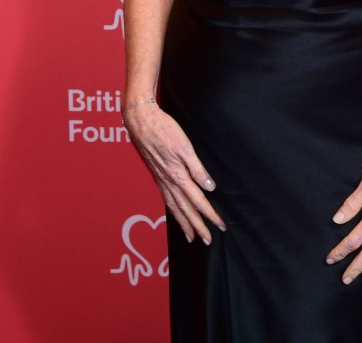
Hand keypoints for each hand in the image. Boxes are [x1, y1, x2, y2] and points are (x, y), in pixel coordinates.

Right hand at [123, 104, 225, 243]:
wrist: (141, 121)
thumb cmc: (164, 130)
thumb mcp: (184, 146)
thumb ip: (197, 168)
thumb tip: (209, 187)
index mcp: (178, 176)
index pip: (197, 201)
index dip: (210, 215)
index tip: (220, 226)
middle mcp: (169, 182)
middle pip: (185, 210)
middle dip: (197, 226)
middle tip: (207, 240)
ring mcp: (161, 180)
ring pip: (174, 207)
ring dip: (184, 223)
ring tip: (191, 236)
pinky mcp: (157, 175)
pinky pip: (167, 199)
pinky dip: (173, 211)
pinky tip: (177, 213)